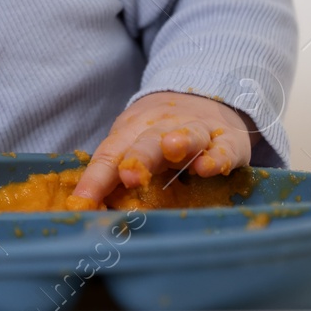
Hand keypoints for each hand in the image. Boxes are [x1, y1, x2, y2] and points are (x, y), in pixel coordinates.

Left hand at [69, 92, 256, 207]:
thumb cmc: (159, 134)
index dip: (95, 179)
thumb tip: (88, 212)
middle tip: (129, 175)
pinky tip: (209, 166)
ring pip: (189, 134)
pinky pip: (223, 147)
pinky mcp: (228, 140)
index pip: (110, 153)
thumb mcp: (134, 145)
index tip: (81, 204)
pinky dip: (217, 156)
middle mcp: (163, 128)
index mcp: (132, 131)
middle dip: (138, 157)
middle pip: (147, 141)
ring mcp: (197, 131)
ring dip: (181, 141)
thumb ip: (115, 176)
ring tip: (172, 148)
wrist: (203, 97)